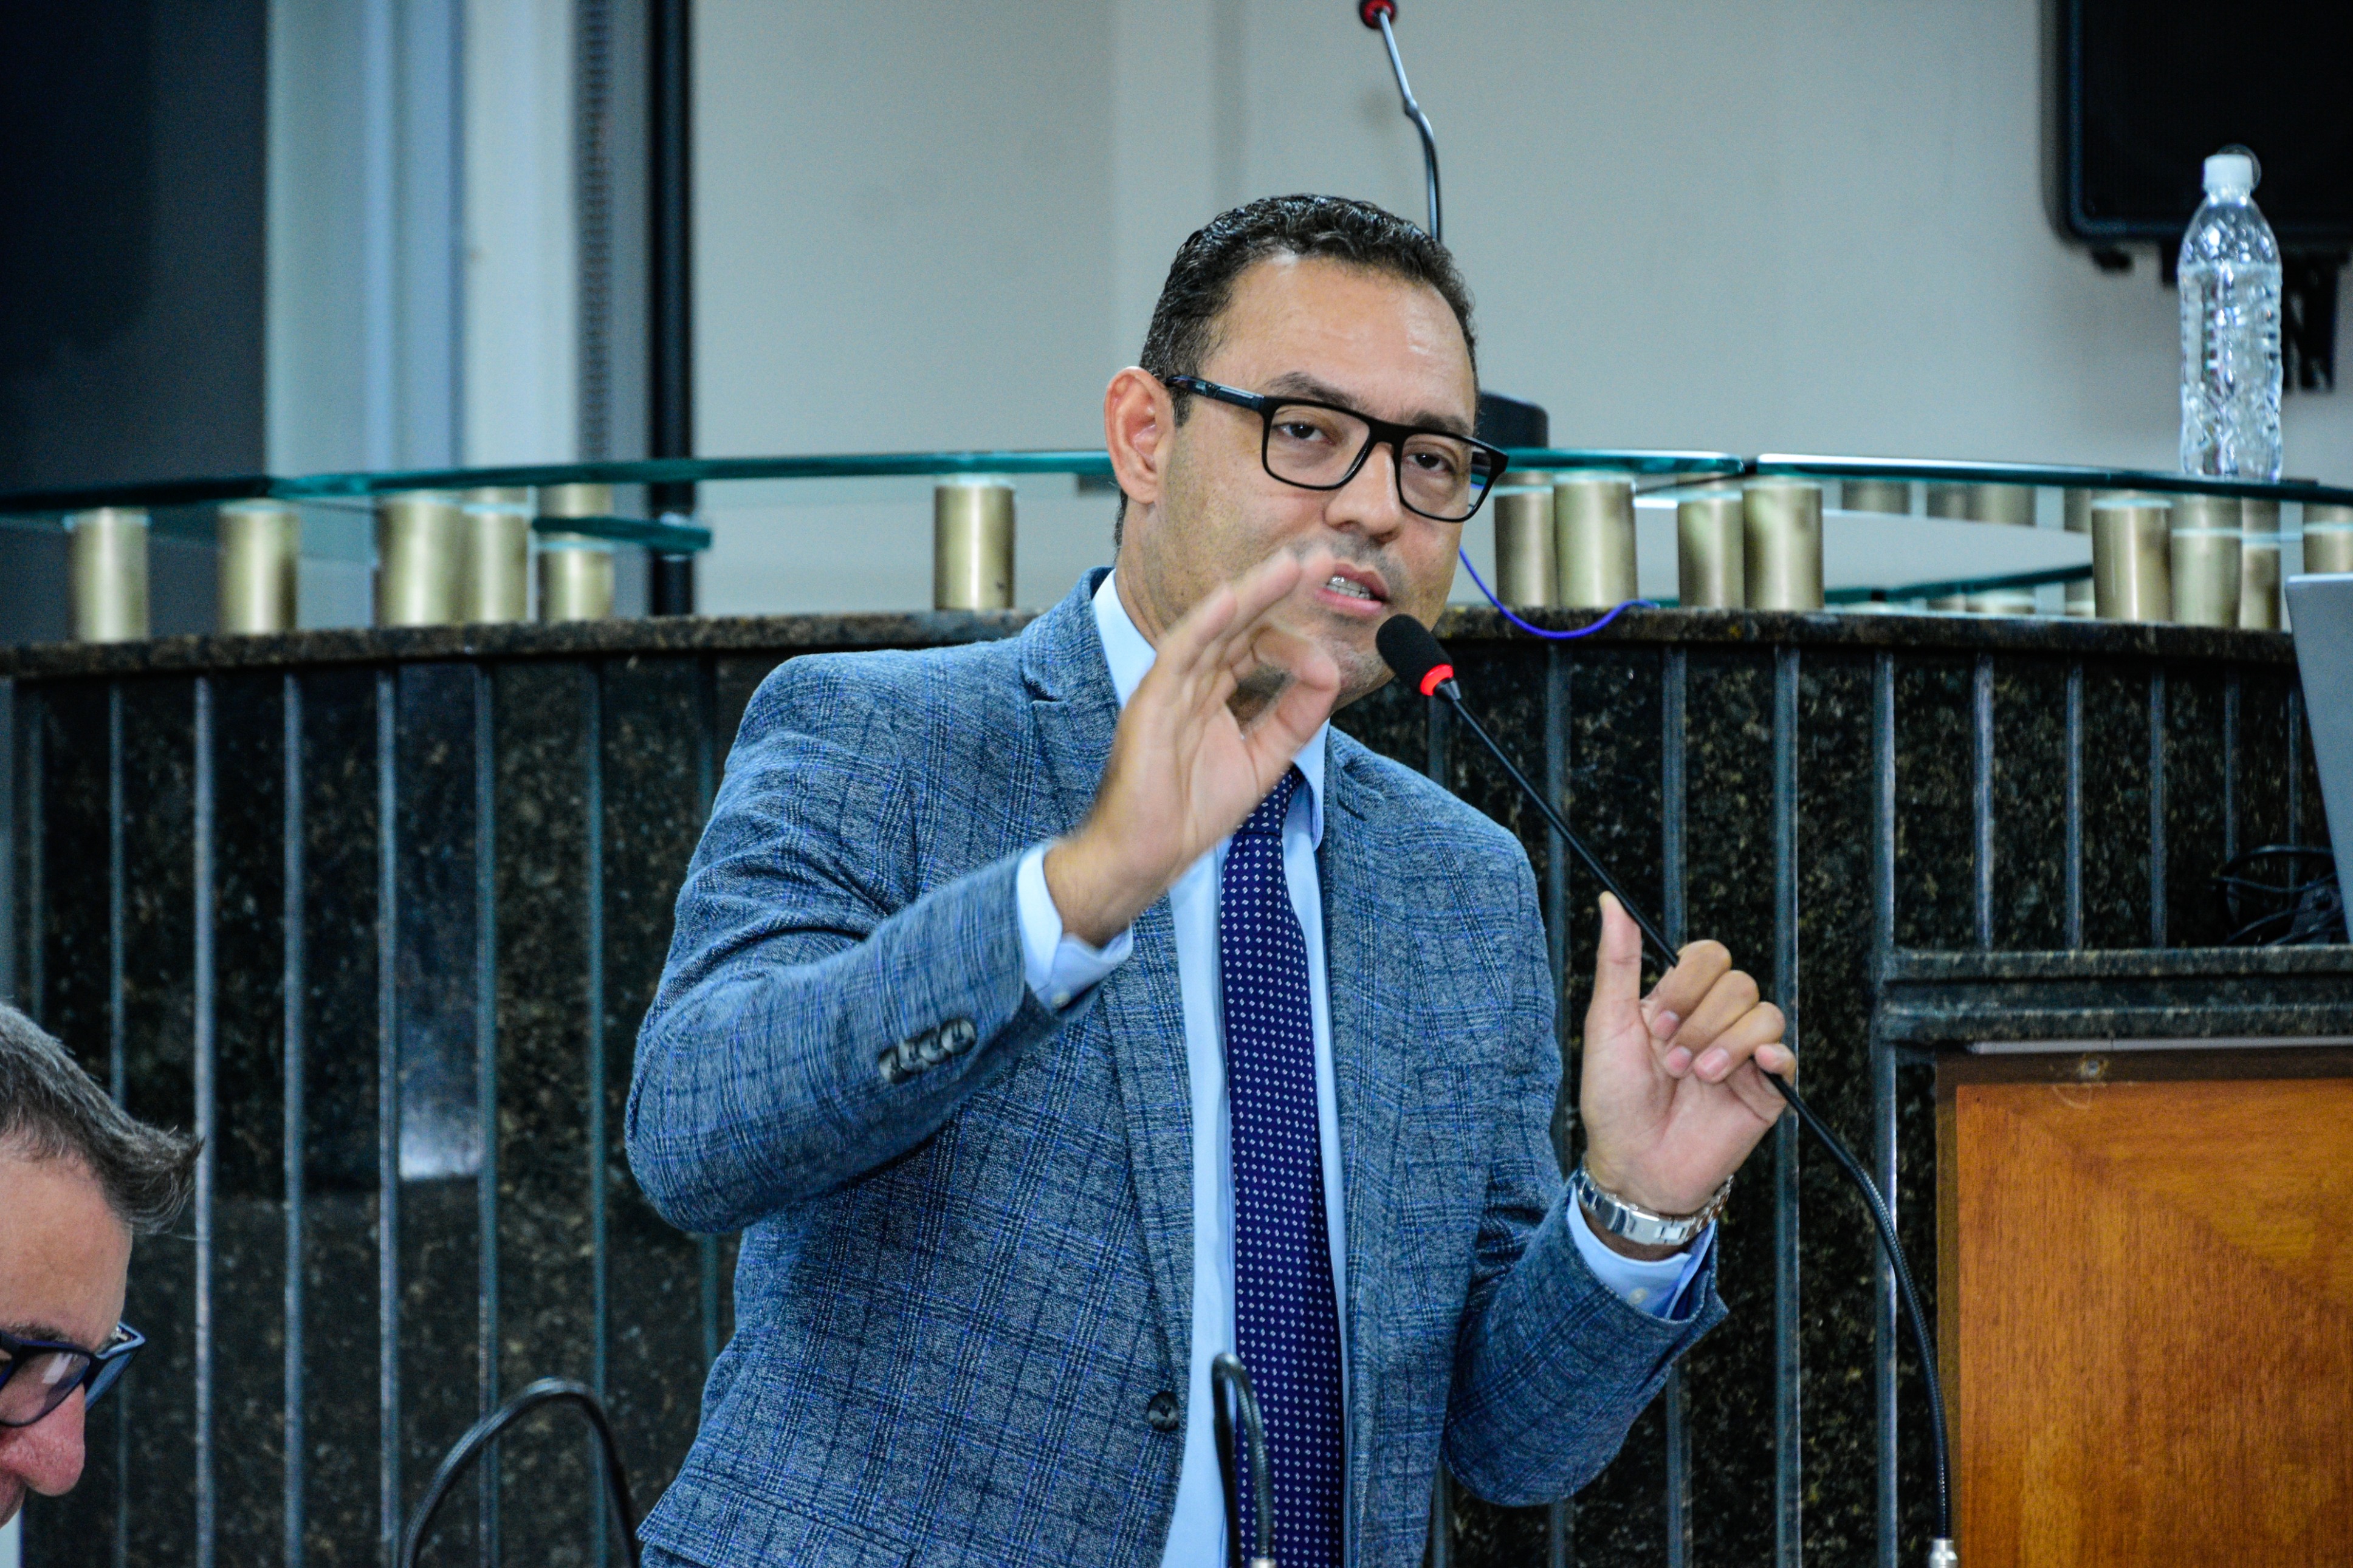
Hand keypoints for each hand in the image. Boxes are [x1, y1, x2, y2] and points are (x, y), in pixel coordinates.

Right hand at [1044, 545, 1342, 943]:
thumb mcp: (1263, 760)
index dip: (1294, 642)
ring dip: (1253, 593)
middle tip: (1320, 559)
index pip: (1255, 647)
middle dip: (1278, 589)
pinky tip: (1231, 598)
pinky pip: (1179, 654)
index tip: (1330, 658)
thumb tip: (1330, 673)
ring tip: (1291, 567)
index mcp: (1211, 694)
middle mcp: (1190, 683)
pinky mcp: (1150, 704)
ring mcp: (1169, 689)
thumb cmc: (1189, 812)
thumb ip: (1295, 717)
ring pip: (1214, 628)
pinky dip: (1204, 624)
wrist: (1145, 855)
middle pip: (1238, 623)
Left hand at [1577, 894, 1792, 1257]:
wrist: (1635, 1166)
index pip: (1708, 956)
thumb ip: (1618, 962)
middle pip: (1738, 982)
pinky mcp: (1765, 1090)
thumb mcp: (1607, 1024)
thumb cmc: (1613, 1099)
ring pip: (1763, 1013)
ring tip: (1696, 1078)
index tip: (1656, 1024)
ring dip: (1725, 1043)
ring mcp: (1742, 1055)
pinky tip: (1748, 1070)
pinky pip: (1787, 1054)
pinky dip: (1770, 1056)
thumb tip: (1610, 902)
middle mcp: (1714, 1022)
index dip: (1687, 982)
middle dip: (1701, 1021)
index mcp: (1679, 1002)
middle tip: (1672, 1060)